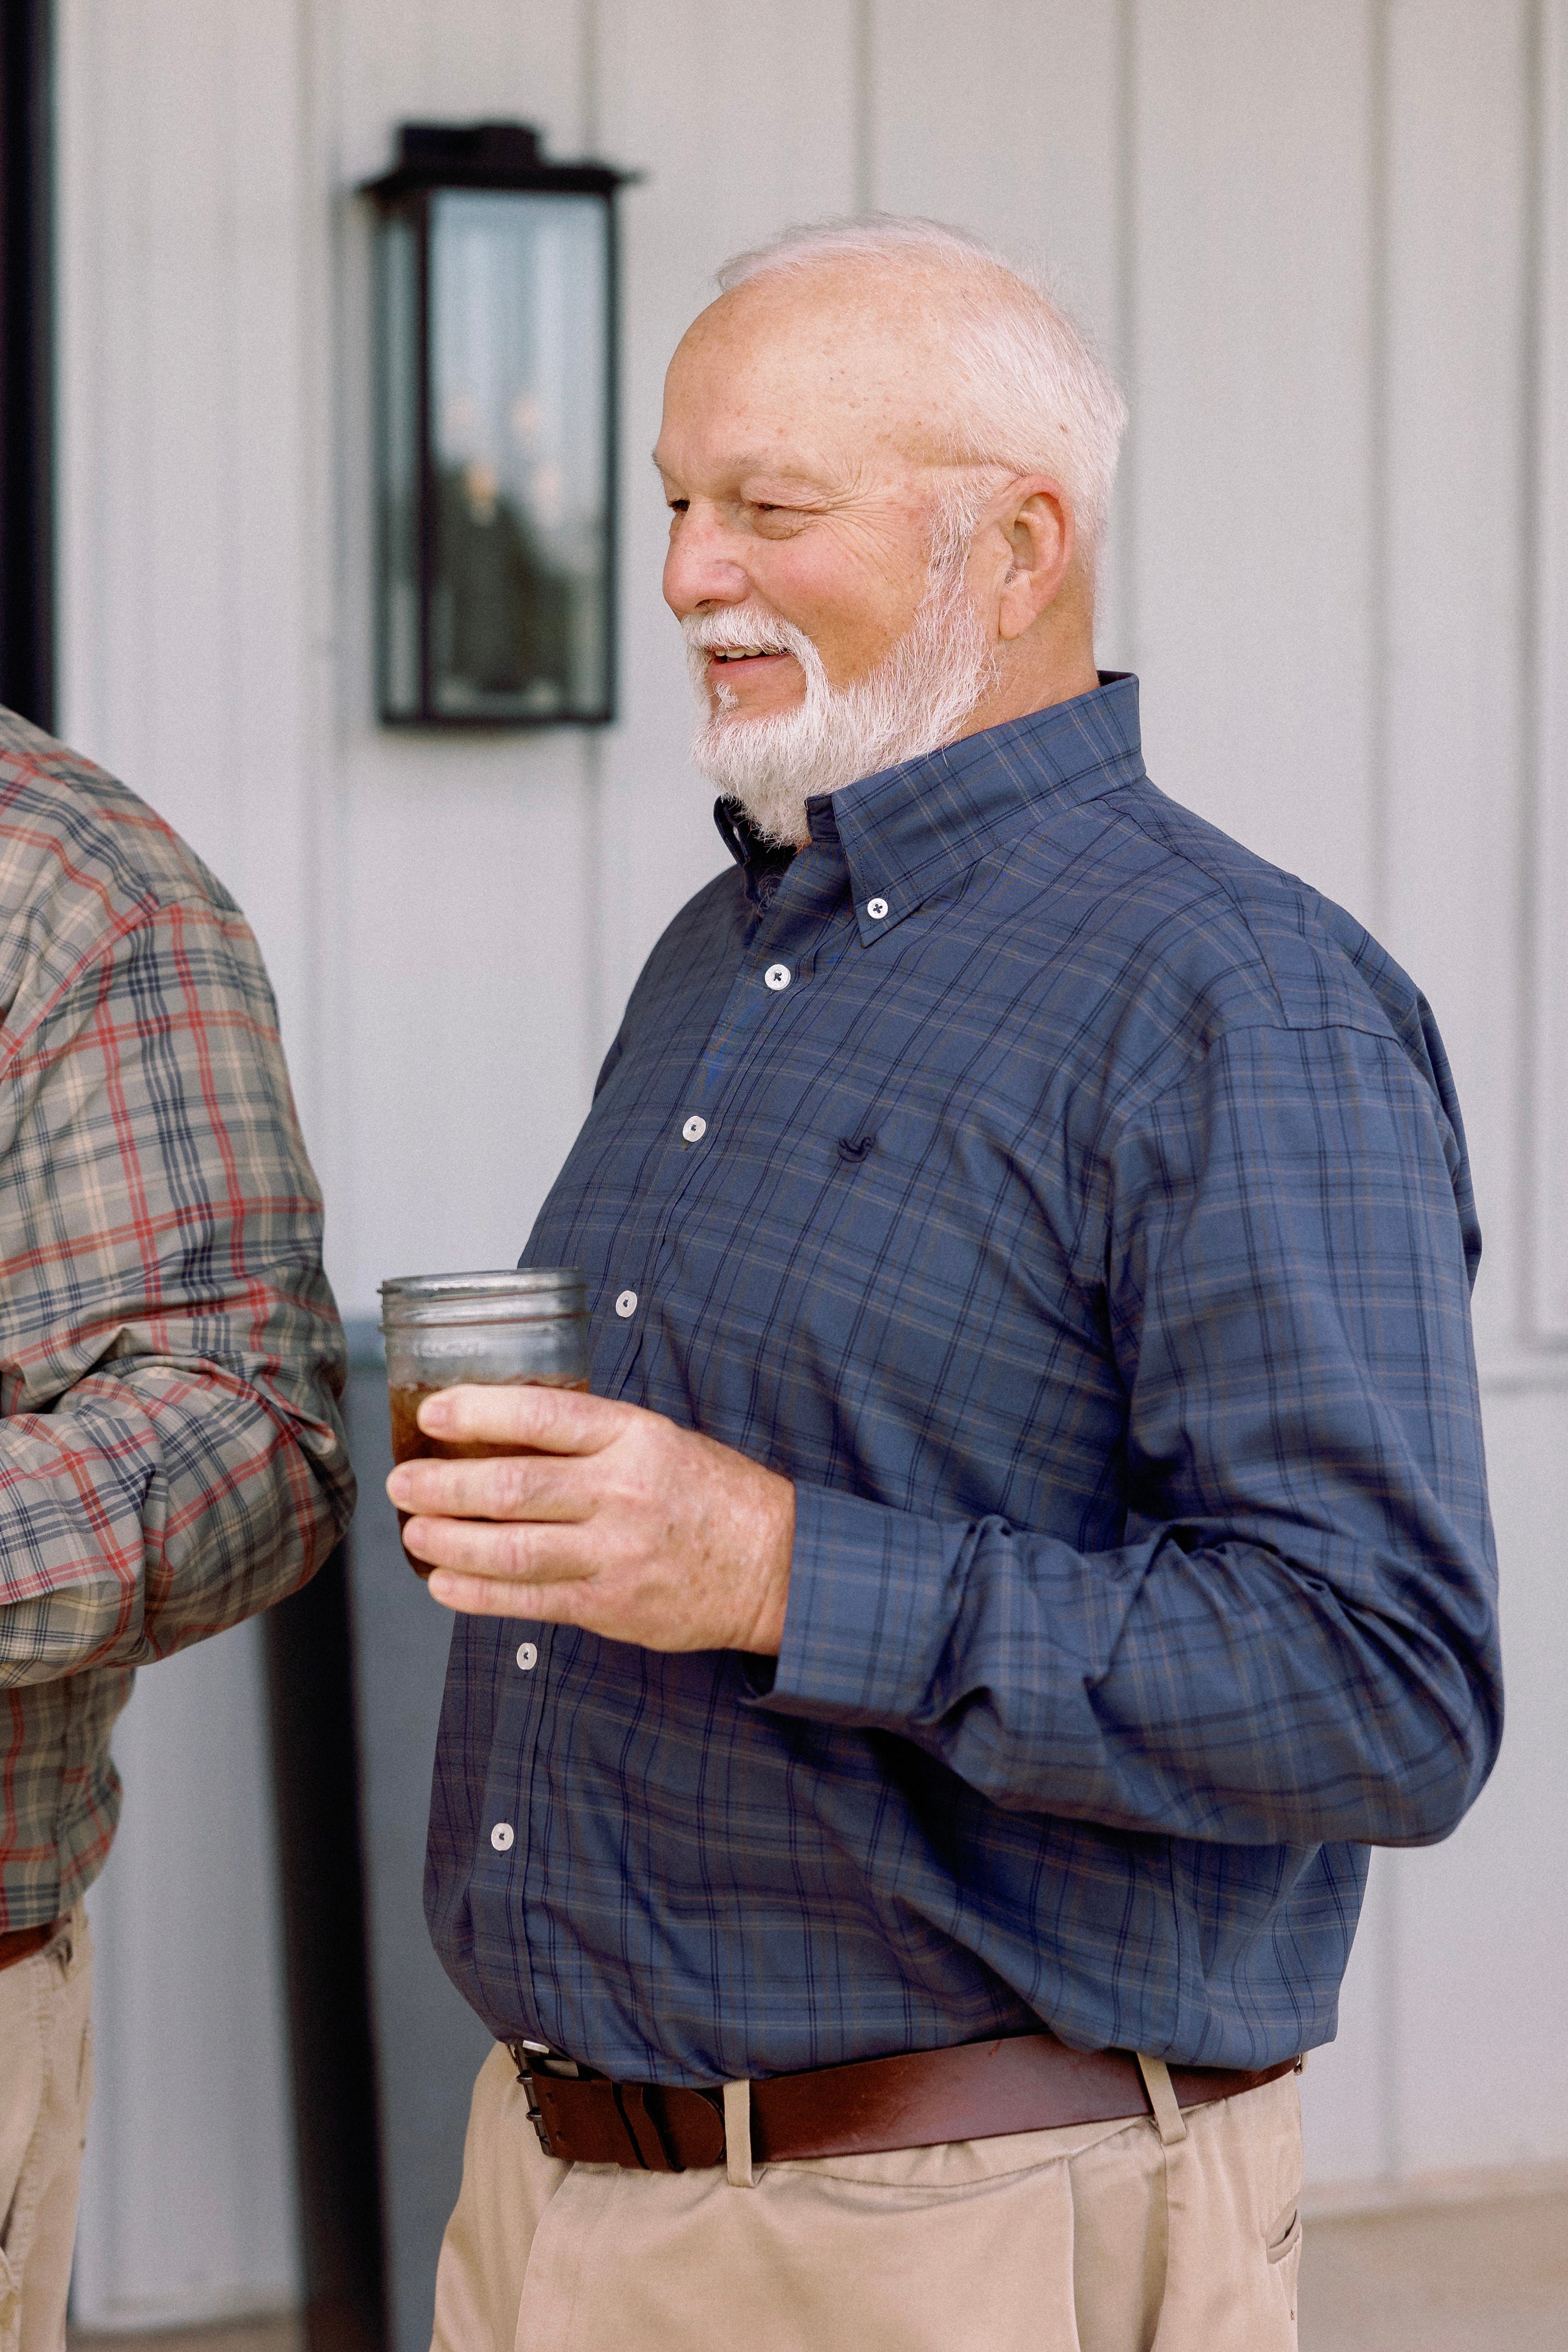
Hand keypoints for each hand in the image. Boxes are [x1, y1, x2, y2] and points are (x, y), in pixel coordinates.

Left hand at [384, 1385, 794, 1654]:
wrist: (774, 1564)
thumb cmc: (710, 1493)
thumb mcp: (659, 1438)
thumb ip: (590, 1436)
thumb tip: (501, 1429)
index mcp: (635, 1437)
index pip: (542, 1417)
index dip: (477, 1412)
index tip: (432, 1413)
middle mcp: (622, 1493)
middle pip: (512, 1488)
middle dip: (444, 1485)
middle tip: (404, 1480)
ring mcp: (615, 1554)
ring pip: (510, 1550)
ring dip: (449, 1542)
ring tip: (414, 1531)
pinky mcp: (610, 1606)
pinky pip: (528, 1601)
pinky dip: (477, 1594)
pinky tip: (443, 1583)